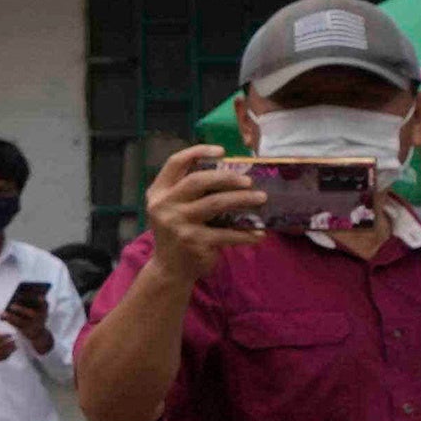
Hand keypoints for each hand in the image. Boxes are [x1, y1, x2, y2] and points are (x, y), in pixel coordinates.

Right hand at [142, 142, 267, 259]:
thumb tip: (230, 172)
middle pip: (197, 180)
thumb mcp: (173, 209)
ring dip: (243, 199)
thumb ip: (189, 191)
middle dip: (227, 177)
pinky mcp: (193, 241)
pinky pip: (226, 233)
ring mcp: (177, 223)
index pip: (175, 163)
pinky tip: (259, 233)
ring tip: (261, 198)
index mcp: (158, 192)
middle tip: (249, 181)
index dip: (198, 152)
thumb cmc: (178, 233)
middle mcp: (164, 205)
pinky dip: (246, 233)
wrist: (169, 269)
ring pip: (216, 203)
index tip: (222, 152)